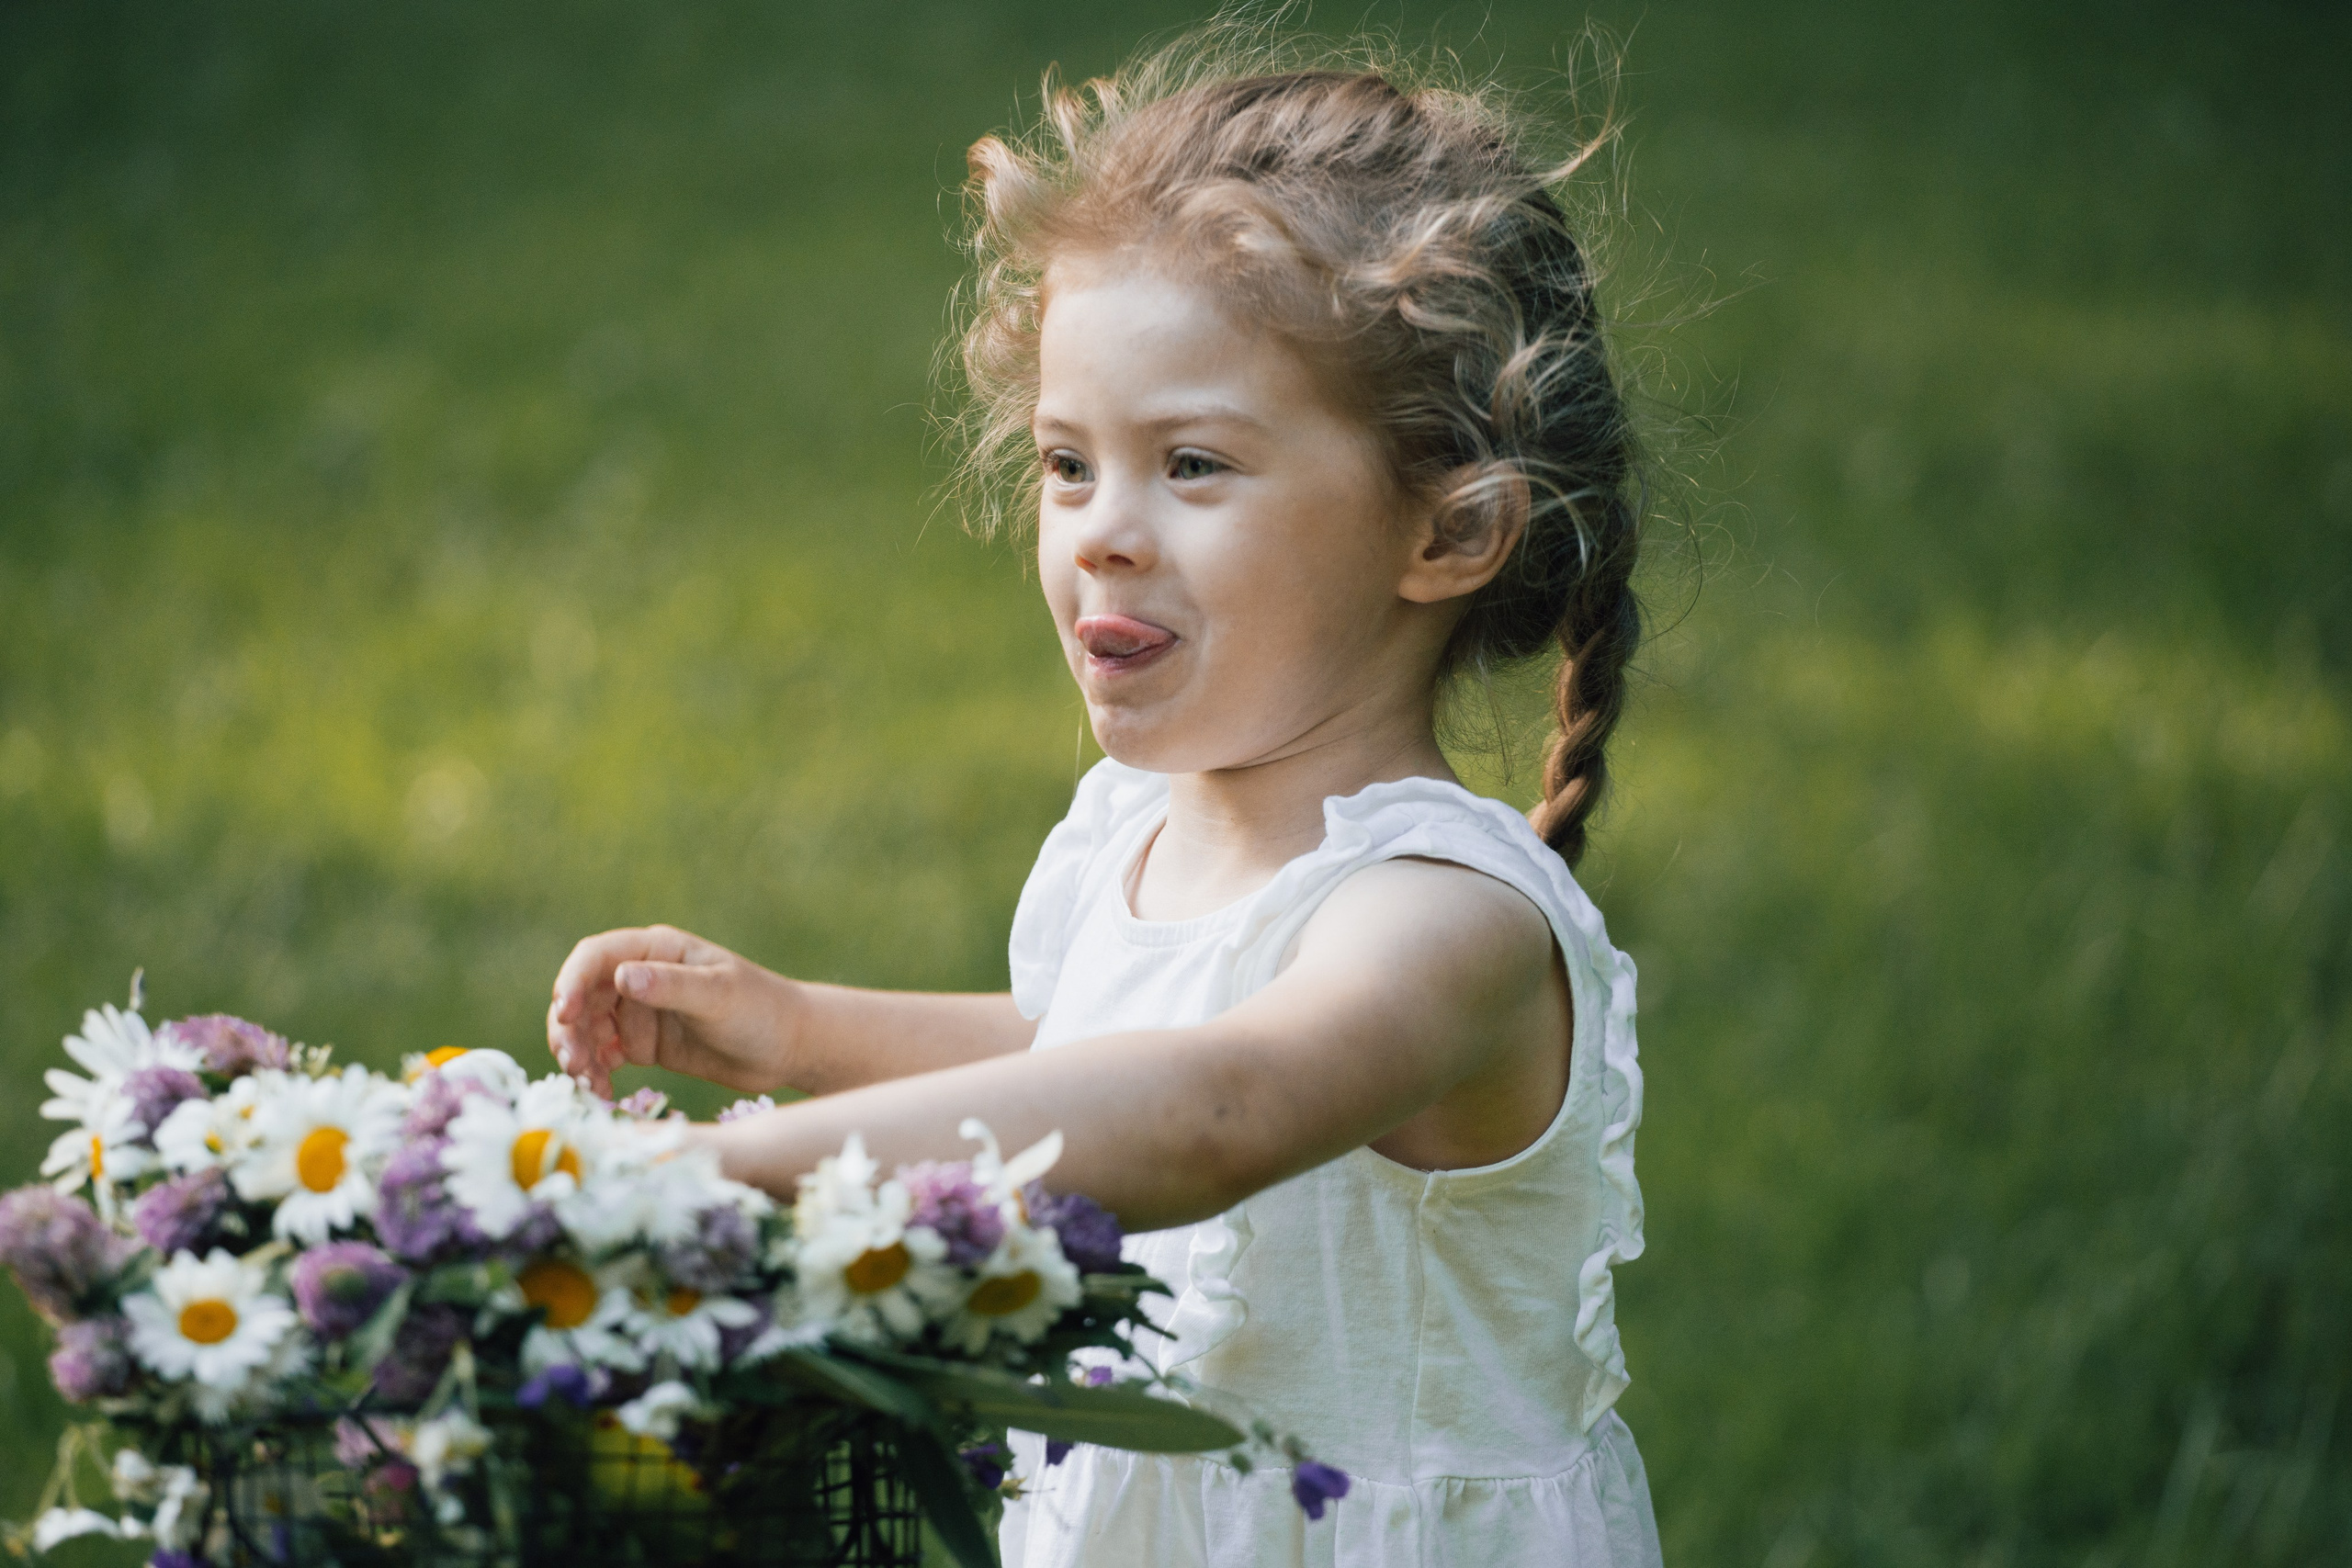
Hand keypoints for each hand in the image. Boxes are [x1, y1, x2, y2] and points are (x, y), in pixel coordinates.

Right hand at [546, 924, 794, 1098]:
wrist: (788, 1047)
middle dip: (568, 1028)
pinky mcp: (642, 1045)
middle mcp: (639, 977)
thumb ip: (671, 986)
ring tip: (588, 1084)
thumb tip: (621, 977)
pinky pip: (603, 1056)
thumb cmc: (761, 1009)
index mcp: (656, 950)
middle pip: (582, 996)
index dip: (572, 981)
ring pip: (586, 1029)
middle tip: (572, 1062)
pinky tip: (601, 1093)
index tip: (565, 1013)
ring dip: (577, 1053)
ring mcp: (638, 1012)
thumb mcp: (718, 994)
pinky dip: (594, 1072)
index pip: (595, 957)